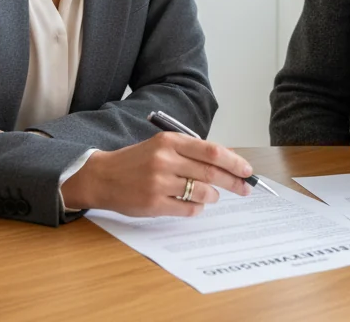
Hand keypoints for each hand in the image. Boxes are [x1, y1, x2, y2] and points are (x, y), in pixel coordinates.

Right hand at [60, 132, 253, 216]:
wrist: (102, 176)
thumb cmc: (136, 161)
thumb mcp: (161, 146)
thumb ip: (189, 153)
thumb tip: (225, 165)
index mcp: (169, 141)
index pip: (211, 151)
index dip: (234, 162)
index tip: (247, 170)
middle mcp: (165, 160)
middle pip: (212, 172)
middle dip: (233, 182)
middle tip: (244, 188)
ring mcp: (159, 182)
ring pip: (202, 193)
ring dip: (213, 196)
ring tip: (211, 196)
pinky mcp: (154, 203)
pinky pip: (188, 209)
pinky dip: (197, 208)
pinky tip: (194, 205)